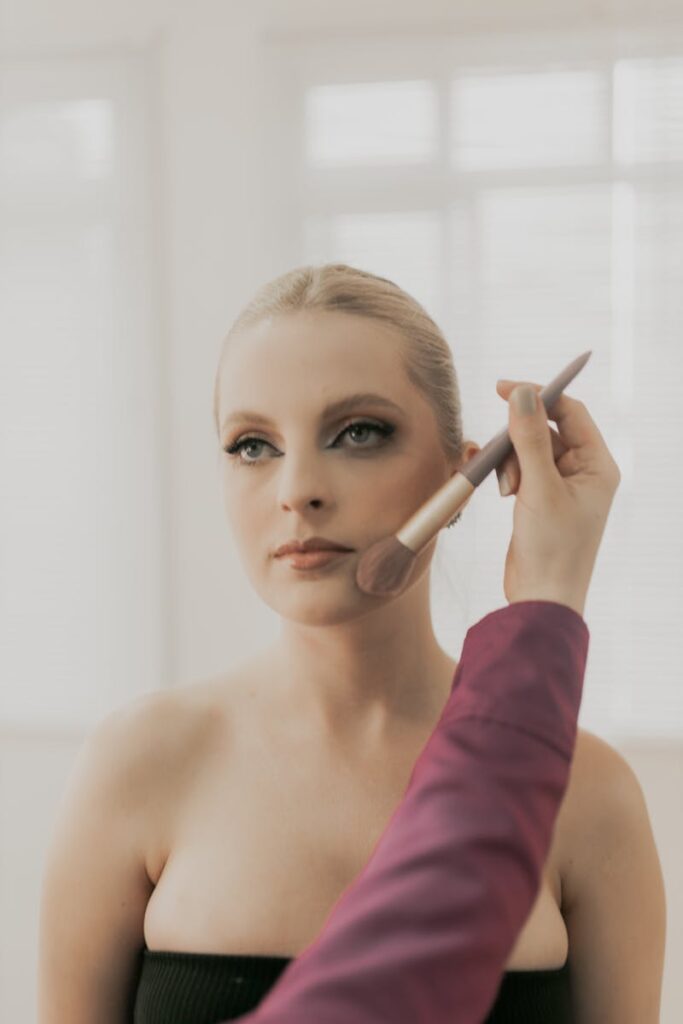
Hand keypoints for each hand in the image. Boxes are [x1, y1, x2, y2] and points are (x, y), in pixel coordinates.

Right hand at [494, 380, 620, 617]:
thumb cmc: (552, 549)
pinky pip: (519, 471)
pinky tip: (496, 490)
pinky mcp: (540, 500)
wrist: (540, 598)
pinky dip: (504, 474)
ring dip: (509, 463)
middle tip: (499, 455)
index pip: (570, 412)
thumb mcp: (539, 488)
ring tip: (507, 492)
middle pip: (545, 430)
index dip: (538, 396)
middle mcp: (583, 472)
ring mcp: (561, 486)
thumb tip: (522, 394)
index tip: (503, 388)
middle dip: (517, 441)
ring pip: (527, 450)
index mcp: (598, 466)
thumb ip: (529, 439)